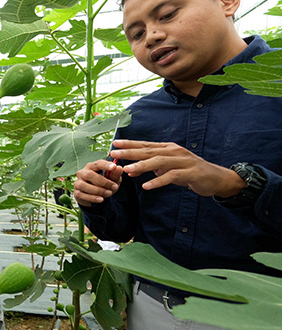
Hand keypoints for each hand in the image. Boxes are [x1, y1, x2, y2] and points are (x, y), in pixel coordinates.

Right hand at [74, 159, 124, 206]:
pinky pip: (82, 195)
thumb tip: (119, 168)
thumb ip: (115, 174)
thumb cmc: (104, 184)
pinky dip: (93, 198)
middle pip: (89, 174)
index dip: (105, 165)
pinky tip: (101, 199)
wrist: (96, 196)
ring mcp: (78, 183)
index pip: (98, 164)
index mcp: (92, 166)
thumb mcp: (112, 179)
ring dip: (98, 190)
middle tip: (114, 187)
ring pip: (84, 185)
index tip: (114, 167)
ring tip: (109, 194)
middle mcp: (82, 173)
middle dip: (103, 182)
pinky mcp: (76, 193)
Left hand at [109, 140, 244, 196]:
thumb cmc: (188, 172)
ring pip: (159, 162)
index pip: (146, 144)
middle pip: (149, 151)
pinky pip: (172, 177)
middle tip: (114, 153)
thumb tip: (130, 170)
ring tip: (127, 170)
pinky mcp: (191, 173)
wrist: (215, 178)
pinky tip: (147, 186)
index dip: (130, 144)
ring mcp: (183, 161)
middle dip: (130, 152)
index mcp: (168, 148)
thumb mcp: (167, 168)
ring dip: (142, 165)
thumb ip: (150, 168)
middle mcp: (174, 151)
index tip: (114, 143)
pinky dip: (158, 181)